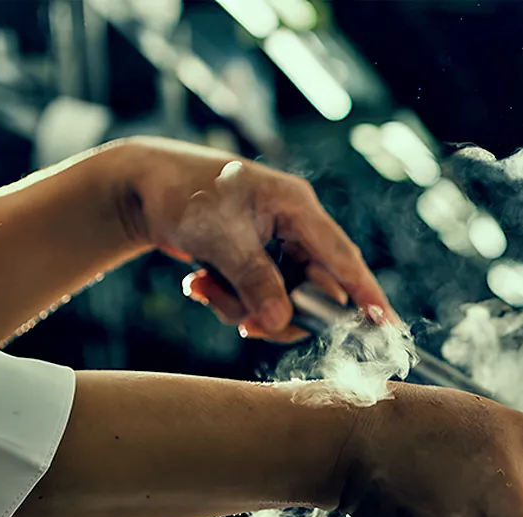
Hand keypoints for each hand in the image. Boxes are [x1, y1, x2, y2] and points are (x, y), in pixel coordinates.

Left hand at [114, 137, 397, 340]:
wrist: (137, 185)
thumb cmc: (179, 193)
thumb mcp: (218, 237)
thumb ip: (254, 280)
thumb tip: (281, 321)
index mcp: (296, 206)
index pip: (342, 256)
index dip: (365, 292)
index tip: (385, 324)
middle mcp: (293, 225)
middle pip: (311, 288)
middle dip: (276, 311)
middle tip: (246, 325)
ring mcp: (275, 244)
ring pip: (282, 298)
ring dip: (242, 306)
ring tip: (203, 289)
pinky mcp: (256, 259)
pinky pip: (259, 295)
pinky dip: (230, 300)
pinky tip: (200, 284)